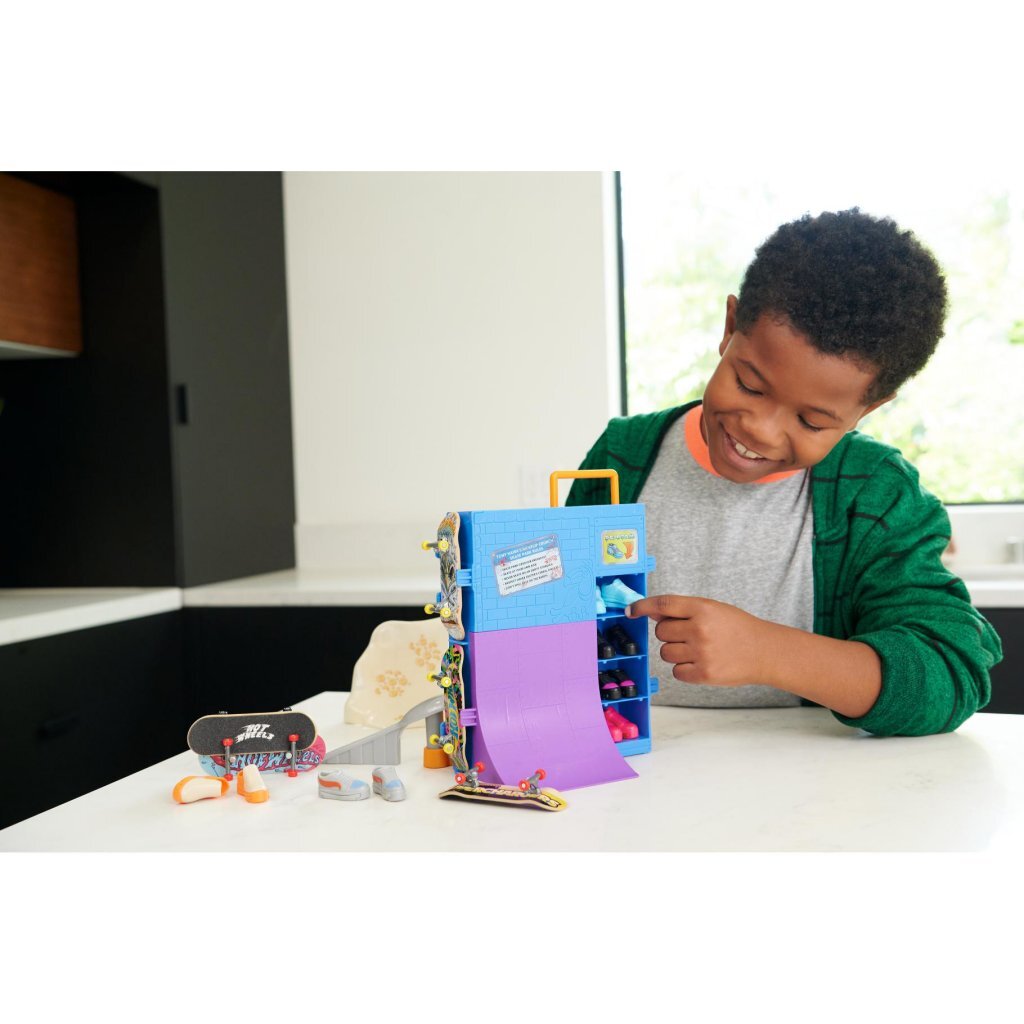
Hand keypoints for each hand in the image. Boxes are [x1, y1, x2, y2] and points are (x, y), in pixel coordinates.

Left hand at [627, 594, 778, 687]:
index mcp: (702, 608)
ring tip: (697, 650)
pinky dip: (684, 669)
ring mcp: (701, 653)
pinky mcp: (704, 674)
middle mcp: (699, 629)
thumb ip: (682, 610)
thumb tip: (651, 612)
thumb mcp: (712, 609)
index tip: (630, 611)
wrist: (765, 651)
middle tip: (688, 635)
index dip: (642, 606)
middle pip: (660, 632)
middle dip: (669, 634)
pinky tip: (701, 663)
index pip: (663, 604)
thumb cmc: (737, 628)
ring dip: (675, 652)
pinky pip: (676, 672)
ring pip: (665, 653)